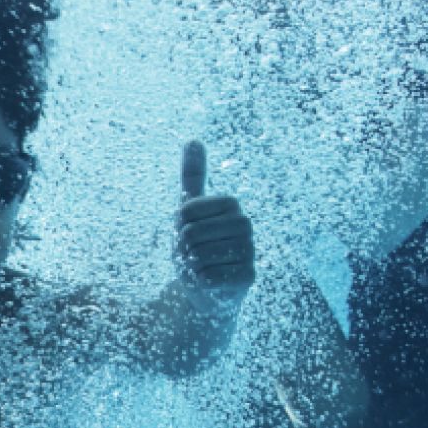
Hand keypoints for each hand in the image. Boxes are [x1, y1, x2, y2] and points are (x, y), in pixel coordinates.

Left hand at [175, 141, 254, 311]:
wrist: (206, 288)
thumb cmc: (197, 246)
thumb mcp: (189, 211)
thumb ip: (192, 177)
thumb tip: (193, 140)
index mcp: (231, 204)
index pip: (185, 211)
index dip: (177, 227)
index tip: (188, 234)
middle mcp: (245, 224)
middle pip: (191, 234)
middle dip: (183, 250)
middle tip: (193, 256)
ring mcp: (250, 251)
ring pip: (199, 256)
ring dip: (191, 268)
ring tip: (201, 269)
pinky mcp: (247, 277)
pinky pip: (209, 278)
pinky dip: (200, 284)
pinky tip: (210, 283)